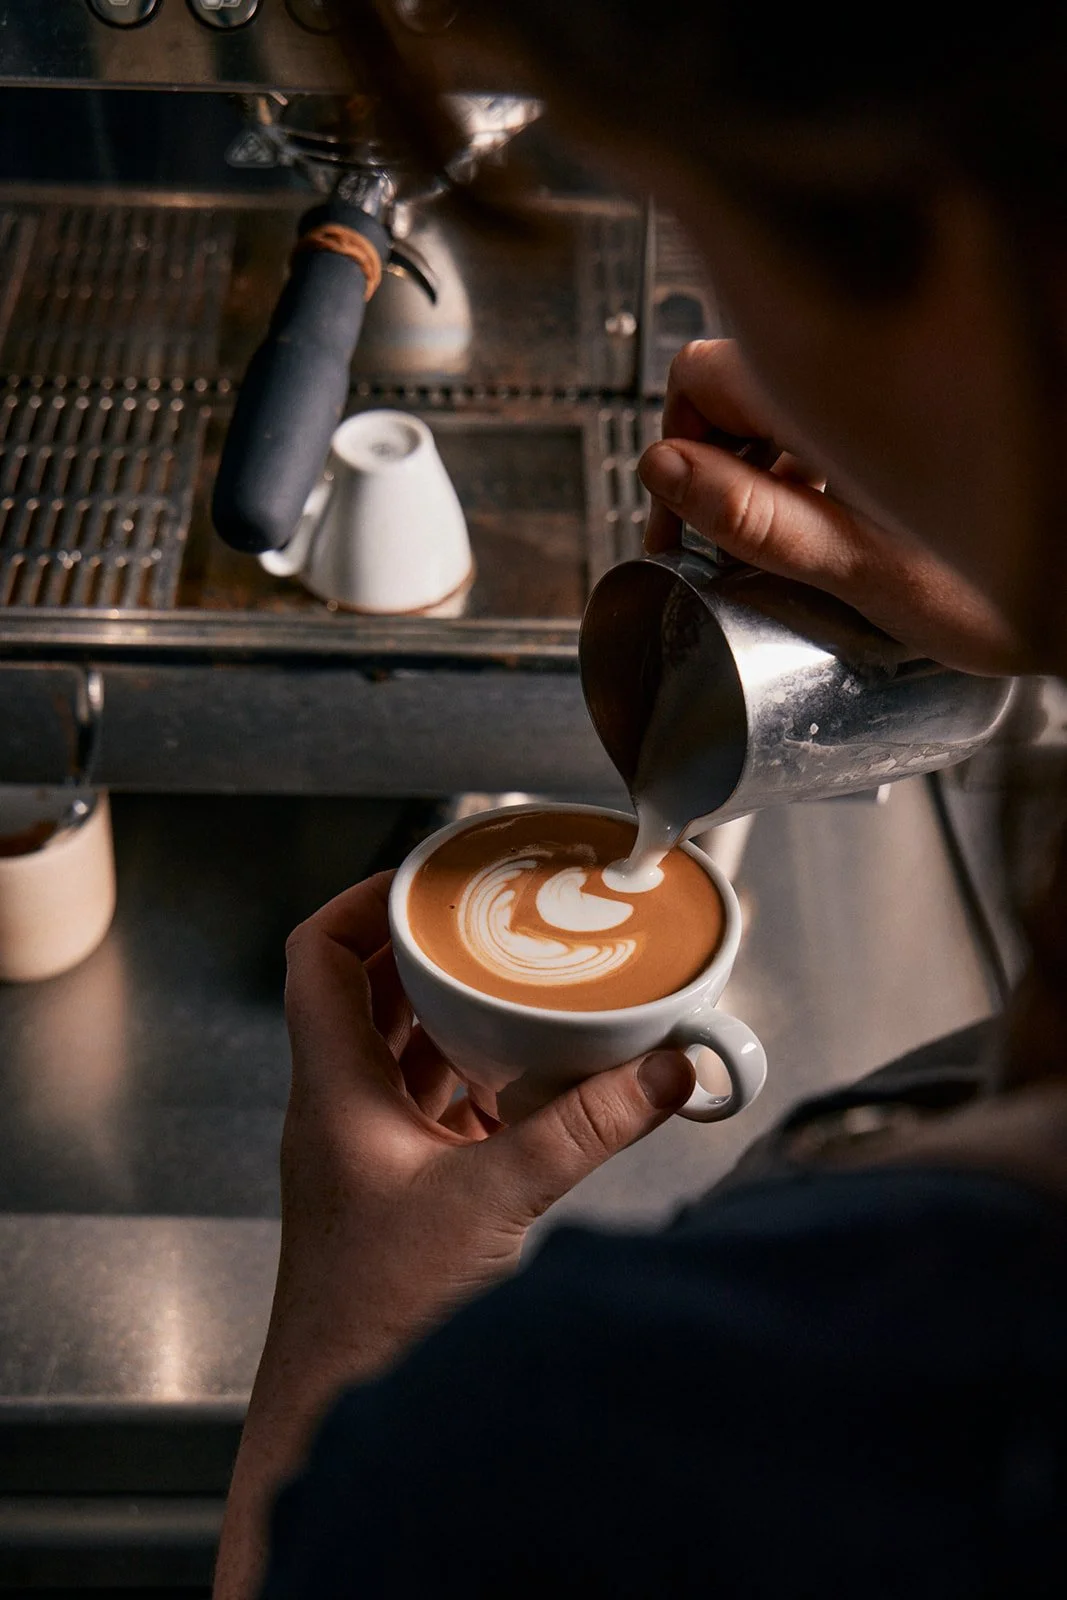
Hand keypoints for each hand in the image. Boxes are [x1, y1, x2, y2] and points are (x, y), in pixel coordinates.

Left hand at [214, 871, 693, 1599]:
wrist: (343, 1409)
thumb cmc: (374, 1318)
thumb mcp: (495, 1201)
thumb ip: (588, 1129)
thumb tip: (665, 1069)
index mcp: (335, 1090)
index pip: (317, 956)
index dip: (364, 901)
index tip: (426, 881)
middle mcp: (341, 1109)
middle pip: (368, 990)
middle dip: (431, 949)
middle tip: (490, 921)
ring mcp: (366, 1148)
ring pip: (402, 1046)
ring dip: (455, 1010)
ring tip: (518, 981)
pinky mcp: (398, 1184)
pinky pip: (432, 1099)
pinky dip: (476, 1074)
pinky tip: (529, 1076)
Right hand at [639, 339, 1022, 675]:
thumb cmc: (1001, 586)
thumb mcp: (858, 565)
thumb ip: (754, 518)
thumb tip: (663, 470)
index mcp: (837, 400)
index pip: (699, 378)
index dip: (673, 451)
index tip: (677, 523)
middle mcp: (858, 380)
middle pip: (734, 385)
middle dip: (708, 459)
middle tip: (710, 538)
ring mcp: (883, 392)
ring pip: (780, 403)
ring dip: (755, 463)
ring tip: (770, 539)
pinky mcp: (906, 413)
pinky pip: (827, 418)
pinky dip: (803, 461)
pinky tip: (822, 518)